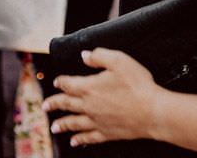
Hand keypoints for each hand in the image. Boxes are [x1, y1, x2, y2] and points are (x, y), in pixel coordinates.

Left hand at [44, 49, 160, 145]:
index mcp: (90, 87)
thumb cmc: (138, 84)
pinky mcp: (106, 133)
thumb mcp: (120, 61)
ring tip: (54, 127)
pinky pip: (88, 137)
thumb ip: (100, 56)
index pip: (69, 84)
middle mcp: (89, 106)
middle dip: (54, 104)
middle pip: (66, 105)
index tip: (57, 81)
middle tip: (45, 106)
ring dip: (62, 124)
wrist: (151, 111)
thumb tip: (85, 55)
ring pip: (74, 123)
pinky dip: (79, 139)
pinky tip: (75, 141)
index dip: (61, 82)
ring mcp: (96, 121)